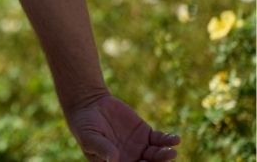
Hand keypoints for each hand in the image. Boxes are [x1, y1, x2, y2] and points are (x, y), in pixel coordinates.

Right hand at [66, 93, 180, 160]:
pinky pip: (161, 140)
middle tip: (164, 159)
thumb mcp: (89, 136)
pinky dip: (169, 140)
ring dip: (165, 156)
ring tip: (171, 152)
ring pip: (158, 156)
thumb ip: (101, 147)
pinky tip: (175, 139)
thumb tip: (113, 158)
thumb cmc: (84, 124)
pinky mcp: (147, 134)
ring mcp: (141, 148)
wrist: (90, 104)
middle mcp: (131, 160)